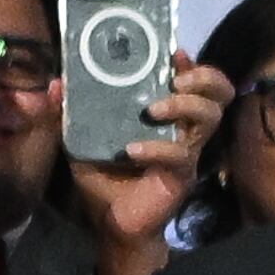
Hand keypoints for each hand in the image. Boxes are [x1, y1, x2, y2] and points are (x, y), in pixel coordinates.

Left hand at [72, 52, 218, 274]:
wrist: (113, 224)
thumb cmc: (103, 179)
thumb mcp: (81, 140)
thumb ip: (69, 114)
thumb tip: (55, 84)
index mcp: (166, 116)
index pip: (194, 82)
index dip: (192, 64)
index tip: (174, 51)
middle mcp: (183, 129)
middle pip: (218, 95)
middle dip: (204, 78)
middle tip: (176, 79)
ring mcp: (187, 151)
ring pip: (210, 118)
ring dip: (185, 106)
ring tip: (155, 108)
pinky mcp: (181, 175)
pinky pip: (180, 155)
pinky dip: (157, 149)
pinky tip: (133, 150)